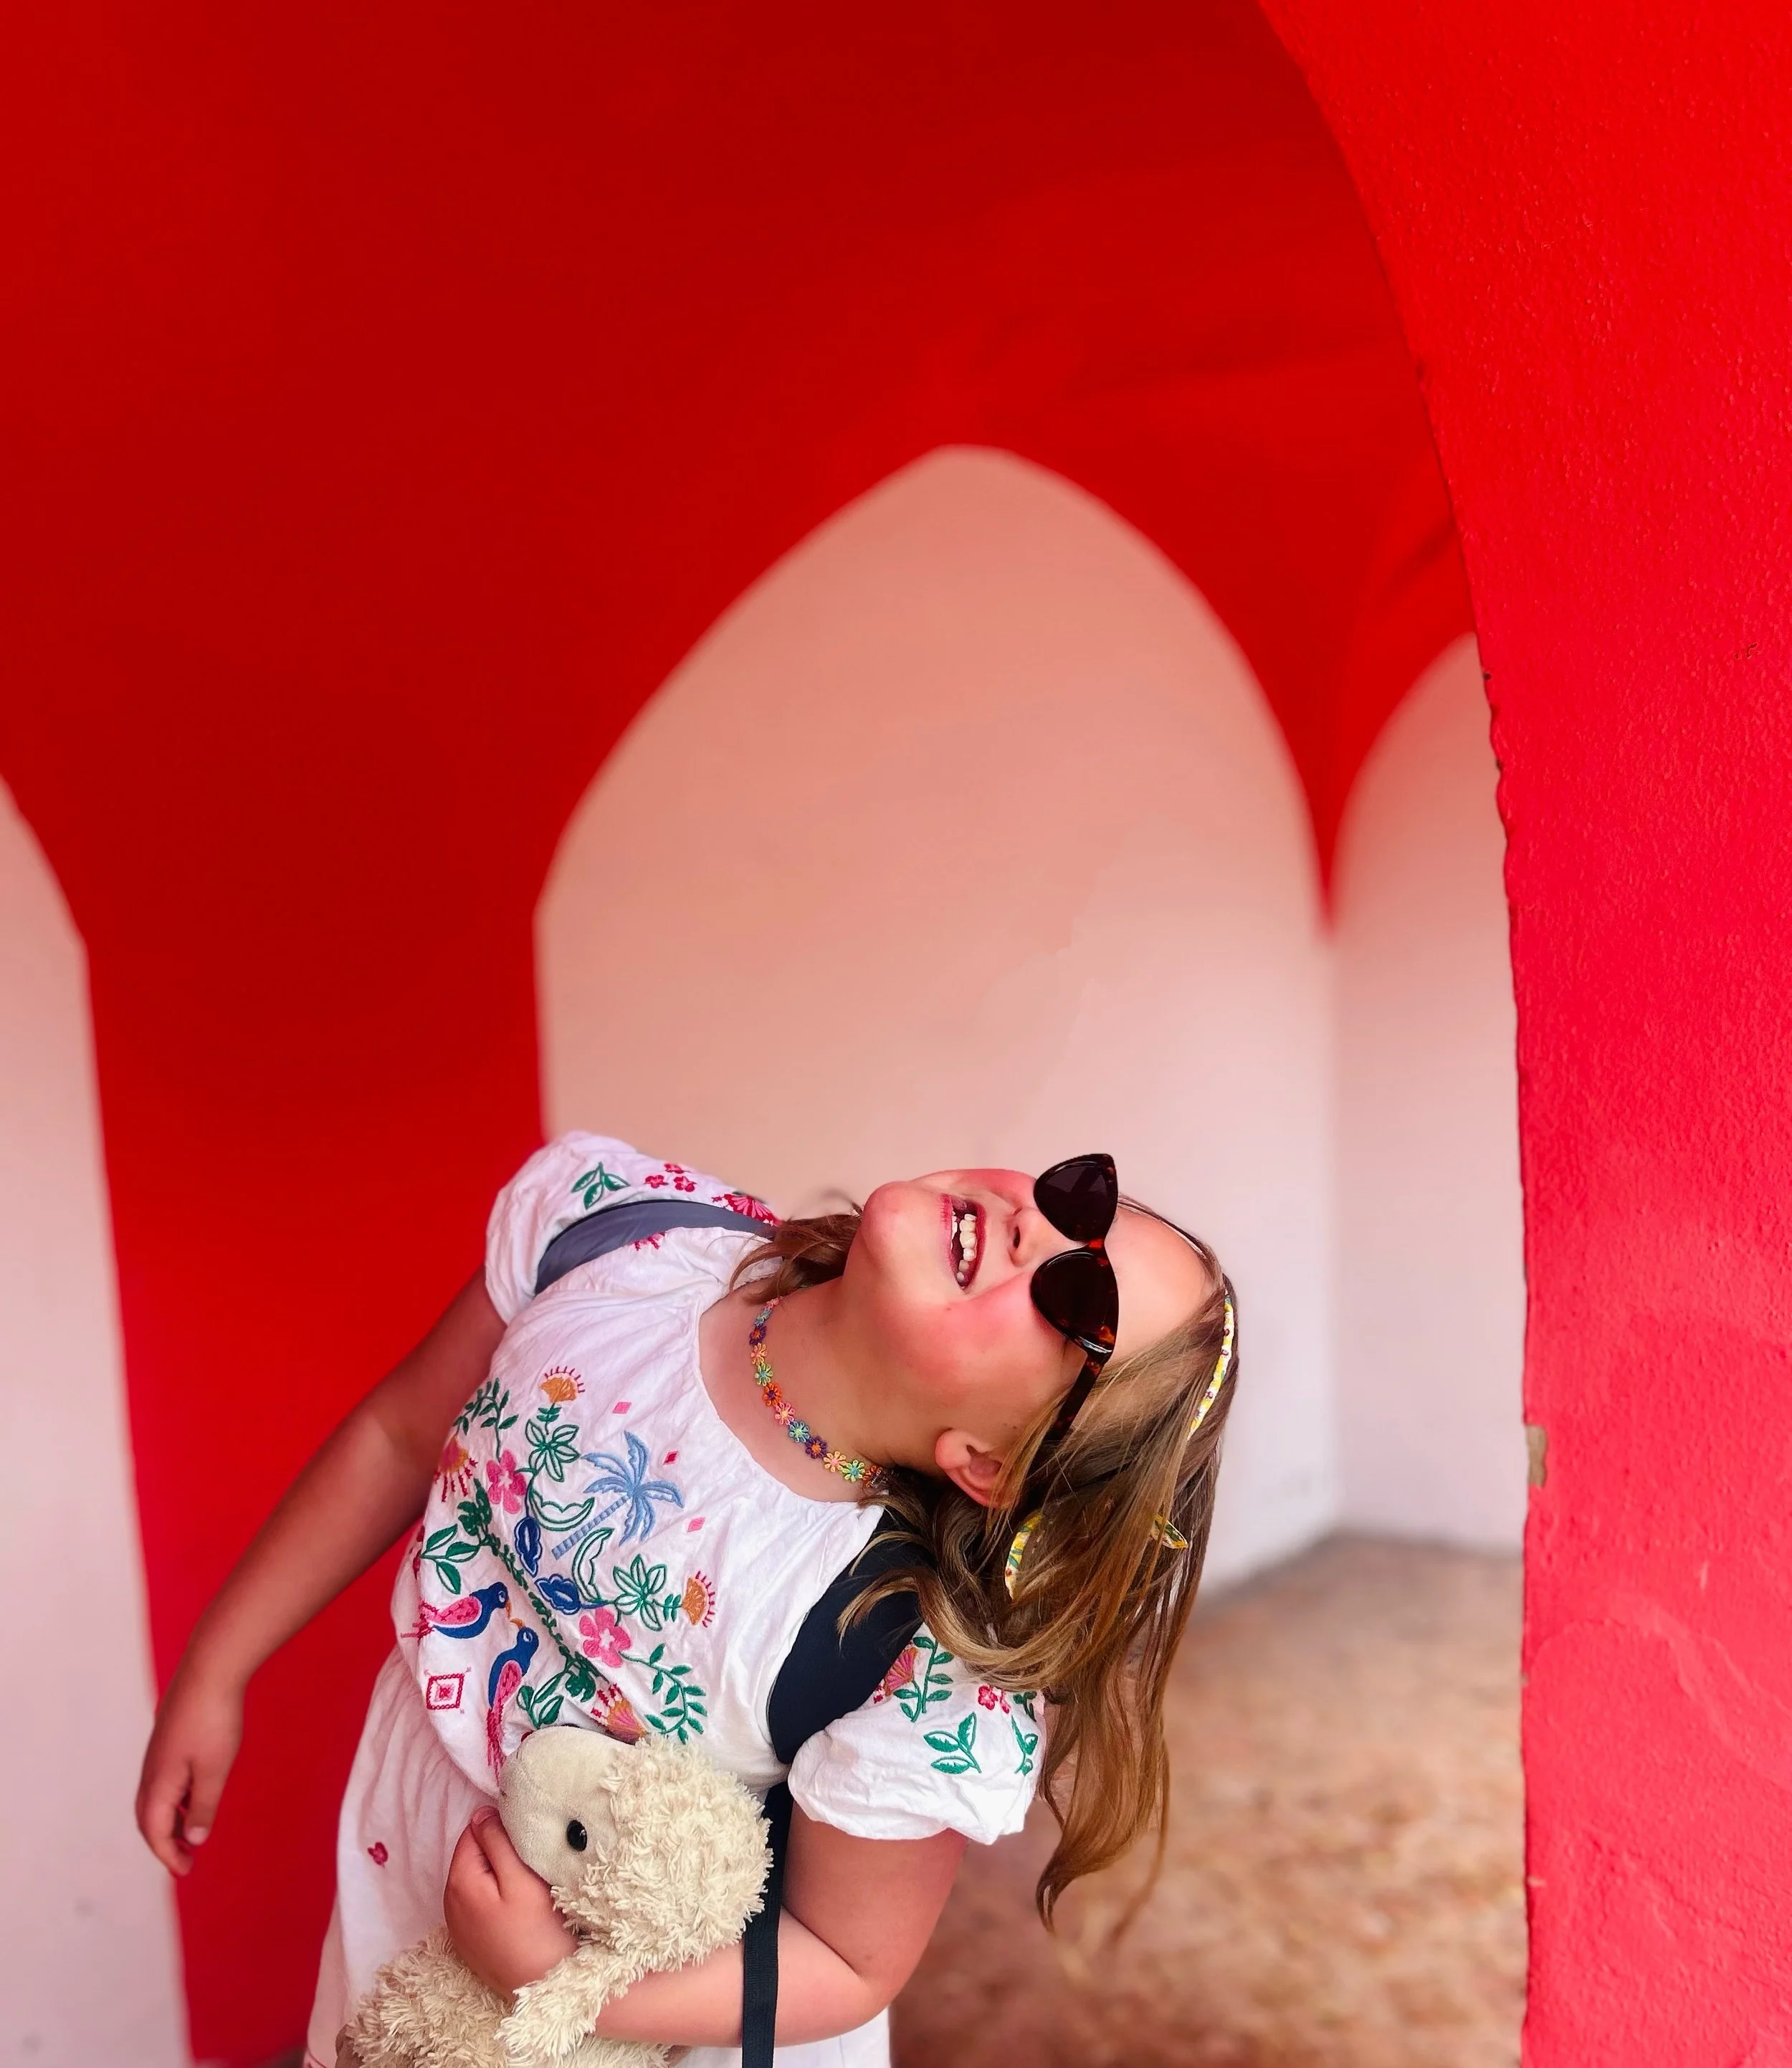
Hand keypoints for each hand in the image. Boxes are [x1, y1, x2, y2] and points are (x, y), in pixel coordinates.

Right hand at [136, 1664, 243, 1874]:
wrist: (211, 1667)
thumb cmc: (214, 1719)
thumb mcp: (214, 1770)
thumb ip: (202, 1807)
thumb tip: (192, 1840)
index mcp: (158, 1782)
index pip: (154, 1831)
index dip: (167, 1855)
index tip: (186, 1872)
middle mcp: (151, 1768)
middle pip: (148, 1817)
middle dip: (163, 1842)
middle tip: (185, 1860)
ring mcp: (158, 1750)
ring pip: (155, 1796)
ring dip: (169, 1818)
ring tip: (191, 1832)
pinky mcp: (169, 1735)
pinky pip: (164, 1777)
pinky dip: (174, 1796)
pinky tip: (195, 1792)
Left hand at [445, 1808, 576, 1998]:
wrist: (546, 1986)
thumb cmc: (539, 1929)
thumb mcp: (520, 1877)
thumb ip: (497, 1841)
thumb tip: (480, 1813)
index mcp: (459, 1882)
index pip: (473, 1833)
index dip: (501, 1831)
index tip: (526, 1845)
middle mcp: (449, 1903)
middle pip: (473, 1856)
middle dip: (498, 1854)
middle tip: (530, 1867)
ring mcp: (458, 1927)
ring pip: (477, 1880)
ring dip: (498, 1876)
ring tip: (527, 1889)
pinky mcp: (470, 1943)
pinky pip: (479, 1904)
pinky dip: (495, 1899)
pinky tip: (517, 1912)